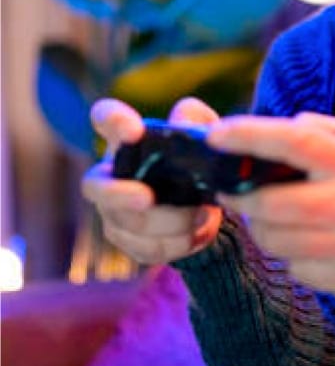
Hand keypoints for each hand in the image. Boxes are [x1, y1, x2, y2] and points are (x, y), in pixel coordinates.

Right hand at [82, 97, 222, 264]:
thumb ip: (193, 118)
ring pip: (127, 224)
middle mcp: (111, 173)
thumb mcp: (202, 130)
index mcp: (127, 137)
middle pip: (94, 186)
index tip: (133, 130)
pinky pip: (145, 249)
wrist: (209, 200)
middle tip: (147, 198)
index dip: (111, 121)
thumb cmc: (196, 154)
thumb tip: (181, 122)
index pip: (105, 117)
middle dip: (118, 195)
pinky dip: (175, 244)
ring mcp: (114, 210)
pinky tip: (197, 234)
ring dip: (167, 222)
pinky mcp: (129, 239)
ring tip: (201, 215)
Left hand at [208, 112, 334, 298]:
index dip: (249, 136)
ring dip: (261, 227)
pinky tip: (307, 241)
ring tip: (272, 215)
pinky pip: (295, 268)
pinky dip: (290, 254)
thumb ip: (318, 129)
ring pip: (274, 242)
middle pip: (270, 205)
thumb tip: (275, 130)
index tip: (215, 135)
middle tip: (231, 190)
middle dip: (239, 197)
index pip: (292, 142)